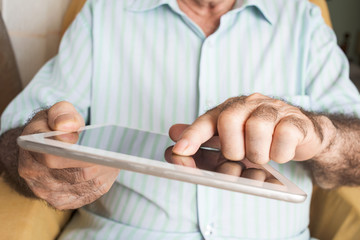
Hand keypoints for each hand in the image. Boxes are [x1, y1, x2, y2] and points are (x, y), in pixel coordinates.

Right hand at [18, 101, 119, 209]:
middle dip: (97, 162)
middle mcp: (36, 177)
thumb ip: (62, 114)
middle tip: (115, 151)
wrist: (45, 146)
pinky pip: (91, 193)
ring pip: (86, 185)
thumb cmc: (53, 127)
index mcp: (31, 151)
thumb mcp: (56, 112)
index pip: (51, 158)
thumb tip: (69, 127)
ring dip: (104, 170)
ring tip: (116, 156)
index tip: (93, 146)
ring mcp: (50, 192)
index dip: (74, 154)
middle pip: (75, 174)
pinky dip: (104, 179)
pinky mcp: (65, 202)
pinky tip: (111, 167)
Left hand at [170, 93, 332, 164]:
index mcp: (230, 108)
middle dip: (233, 148)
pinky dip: (280, 153)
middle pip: (229, 120)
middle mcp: (250, 104)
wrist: (301, 131)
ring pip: (257, 128)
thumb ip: (203, 134)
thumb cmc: (261, 135)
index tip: (180, 151)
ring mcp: (274, 109)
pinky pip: (285, 136)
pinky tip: (279, 152)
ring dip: (258, 152)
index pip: (207, 120)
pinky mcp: (296, 120)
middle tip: (242, 155)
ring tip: (261, 155)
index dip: (192, 135)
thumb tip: (173, 132)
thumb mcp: (230, 136)